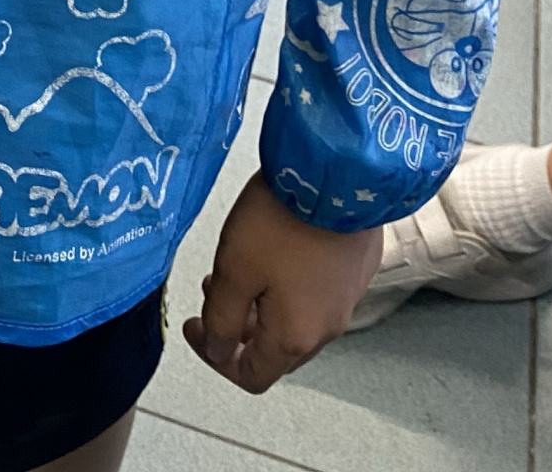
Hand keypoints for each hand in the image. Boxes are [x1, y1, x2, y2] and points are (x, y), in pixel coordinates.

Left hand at [183, 173, 382, 392]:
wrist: (337, 175)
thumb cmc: (282, 220)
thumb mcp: (234, 270)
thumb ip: (221, 320)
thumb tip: (217, 351)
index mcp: (294, 337)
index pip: (253, 376)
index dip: (216, 359)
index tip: (196, 325)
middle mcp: (326, 328)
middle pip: (275, 350)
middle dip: (238, 328)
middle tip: (214, 291)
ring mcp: (346, 299)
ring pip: (296, 321)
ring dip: (262, 305)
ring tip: (239, 266)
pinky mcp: (355, 270)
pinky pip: (317, 294)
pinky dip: (289, 287)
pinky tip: (276, 251)